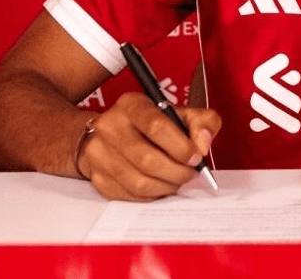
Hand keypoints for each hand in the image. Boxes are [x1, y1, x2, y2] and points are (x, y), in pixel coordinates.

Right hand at [77, 92, 221, 200]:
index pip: (156, 127)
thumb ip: (202, 122)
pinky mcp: (97, 177)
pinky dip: (152, 194)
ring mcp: (98, 153)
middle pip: (147, 160)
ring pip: (139, 182)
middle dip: (177, 172)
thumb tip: (203, 145)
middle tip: (190, 174)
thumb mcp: (180, 113)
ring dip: (166, 186)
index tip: (196, 157)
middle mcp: (109, 126)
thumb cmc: (152, 124)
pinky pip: (130, 195)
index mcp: (131, 105)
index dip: (181, 147)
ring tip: (177, 180)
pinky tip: (160, 184)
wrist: (113, 134)